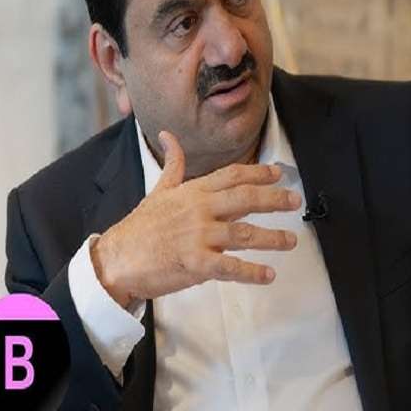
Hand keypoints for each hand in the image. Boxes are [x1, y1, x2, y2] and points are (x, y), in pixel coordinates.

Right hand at [90, 130, 300, 306]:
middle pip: (245, 199)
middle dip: (274, 199)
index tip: (278, 173)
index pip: (232, 175)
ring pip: (244, 234)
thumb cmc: (140, 226)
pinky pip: (230, 267)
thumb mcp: (158, 190)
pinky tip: (268, 274)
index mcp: (193, 192)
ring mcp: (198, 236)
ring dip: (272, 238)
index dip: (258, 173)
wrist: (116, 259)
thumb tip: (169, 136)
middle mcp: (199, 210)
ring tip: (291, 240)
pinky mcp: (195, 263)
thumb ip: (174, 165)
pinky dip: (251, 272)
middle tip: (295, 201)